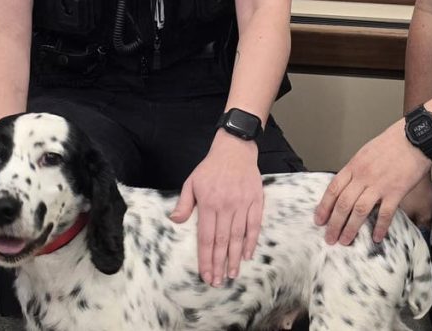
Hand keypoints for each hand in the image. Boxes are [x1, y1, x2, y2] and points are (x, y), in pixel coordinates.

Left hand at [169, 131, 262, 285]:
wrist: (235, 149)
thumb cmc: (211, 167)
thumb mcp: (191, 182)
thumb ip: (184, 203)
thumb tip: (175, 221)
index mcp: (208, 203)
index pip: (206, 237)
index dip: (206, 258)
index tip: (205, 274)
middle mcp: (226, 205)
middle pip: (222, 241)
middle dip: (220, 264)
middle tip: (218, 282)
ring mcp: (242, 203)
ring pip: (239, 236)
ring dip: (235, 257)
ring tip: (232, 274)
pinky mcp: (256, 200)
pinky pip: (255, 224)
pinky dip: (252, 240)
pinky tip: (248, 254)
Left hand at [315, 120, 431, 244]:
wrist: (414, 138)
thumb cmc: (392, 143)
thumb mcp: (366, 152)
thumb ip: (356, 169)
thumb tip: (349, 186)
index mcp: (354, 166)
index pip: (333, 189)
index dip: (324, 207)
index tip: (319, 220)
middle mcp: (363, 176)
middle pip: (343, 204)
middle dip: (334, 224)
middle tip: (330, 238)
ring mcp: (379, 185)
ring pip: (359, 211)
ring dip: (351, 229)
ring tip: (345, 241)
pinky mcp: (396, 191)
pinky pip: (385, 213)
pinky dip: (380, 227)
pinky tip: (377, 237)